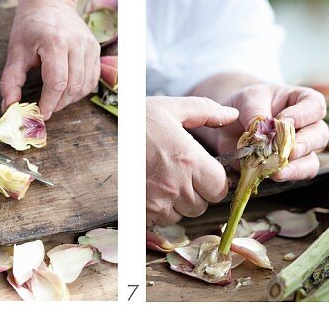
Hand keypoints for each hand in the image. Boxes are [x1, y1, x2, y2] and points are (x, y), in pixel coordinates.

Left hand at [0, 0, 100, 119]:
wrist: (49, 2)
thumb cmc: (30, 26)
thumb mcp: (15, 51)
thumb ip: (11, 81)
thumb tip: (9, 108)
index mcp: (54, 42)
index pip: (57, 82)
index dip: (49, 103)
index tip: (39, 114)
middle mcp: (76, 43)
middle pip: (72, 86)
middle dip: (58, 103)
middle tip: (45, 108)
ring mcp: (88, 45)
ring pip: (85, 85)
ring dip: (70, 99)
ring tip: (55, 99)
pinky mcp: (95, 48)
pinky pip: (93, 77)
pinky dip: (81, 89)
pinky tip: (68, 90)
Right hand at [146, 96, 237, 225]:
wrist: (95, 139)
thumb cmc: (135, 120)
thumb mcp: (171, 108)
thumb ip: (206, 111)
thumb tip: (232, 116)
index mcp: (188, 159)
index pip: (220, 187)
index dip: (216, 179)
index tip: (206, 169)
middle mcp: (176, 185)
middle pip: (204, 204)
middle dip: (199, 191)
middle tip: (184, 171)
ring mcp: (157, 202)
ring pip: (184, 214)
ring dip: (180, 202)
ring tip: (165, 177)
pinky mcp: (140, 213)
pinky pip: (162, 221)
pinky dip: (161, 209)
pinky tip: (151, 188)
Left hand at [215, 84, 327, 182]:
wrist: (234, 122)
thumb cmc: (248, 103)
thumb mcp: (249, 99)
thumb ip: (255, 112)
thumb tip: (261, 132)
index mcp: (303, 100)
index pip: (316, 105)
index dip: (304, 114)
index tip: (284, 120)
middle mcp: (309, 124)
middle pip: (320, 134)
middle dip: (305, 143)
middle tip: (288, 149)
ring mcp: (303, 148)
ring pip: (313, 158)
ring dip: (298, 164)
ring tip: (280, 167)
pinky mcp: (293, 166)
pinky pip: (301, 173)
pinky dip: (290, 174)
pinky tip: (275, 174)